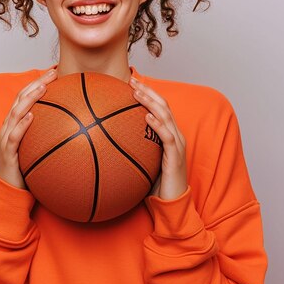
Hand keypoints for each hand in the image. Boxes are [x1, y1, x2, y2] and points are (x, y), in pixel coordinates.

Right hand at [0, 69, 57, 188]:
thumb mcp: (39, 148)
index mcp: (16, 123)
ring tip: (42, 88)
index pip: (26, 97)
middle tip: (52, 73)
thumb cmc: (25, 168)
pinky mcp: (7, 152)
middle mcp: (9, 126)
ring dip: (29, 98)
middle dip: (36, 84)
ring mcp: (6, 138)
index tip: (55, 72)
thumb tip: (76, 128)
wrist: (8, 192)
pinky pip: (14, 136)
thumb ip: (50, 135)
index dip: (39, 83)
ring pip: (16, 112)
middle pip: (21, 98)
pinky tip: (31, 116)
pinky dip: (22, 124)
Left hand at [129, 76, 187, 200]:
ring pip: (166, 116)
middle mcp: (175, 135)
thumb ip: (132, 149)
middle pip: (163, 105)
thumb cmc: (156, 184)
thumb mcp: (141, 162)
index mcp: (169, 134)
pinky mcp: (176, 156)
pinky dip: (158, 124)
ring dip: (151, 102)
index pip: (159, 107)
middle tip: (132, 80)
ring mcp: (177, 145)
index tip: (131, 83)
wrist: (172, 203)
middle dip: (147, 91)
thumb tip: (106, 142)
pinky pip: (167, 137)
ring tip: (137, 92)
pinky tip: (147, 116)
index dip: (147, 93)